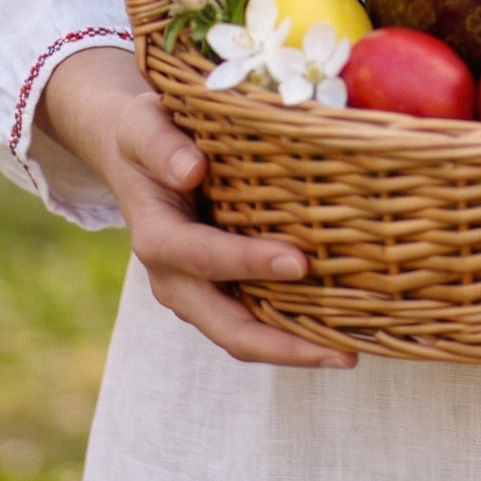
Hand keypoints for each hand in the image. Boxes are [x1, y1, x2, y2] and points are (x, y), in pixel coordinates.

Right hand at [39, 46, 354, 368]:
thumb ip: (161, 147)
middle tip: (342, 353)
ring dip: (293, 349)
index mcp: (157, 239)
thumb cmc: (145, 133)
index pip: (205, 259)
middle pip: (228, 328)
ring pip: (243, 336)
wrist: (131, 153)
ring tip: (348, 354)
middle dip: (284, 345)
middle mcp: (174, 279)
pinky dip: (289, 332)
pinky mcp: (216, 291)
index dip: (249, 264)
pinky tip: (333, 331)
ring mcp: (196, 292)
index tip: (299, 262)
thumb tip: (192, 170)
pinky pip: (252, 321)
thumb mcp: (143, 127)